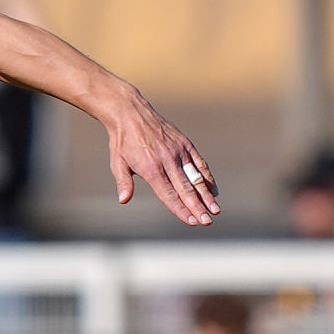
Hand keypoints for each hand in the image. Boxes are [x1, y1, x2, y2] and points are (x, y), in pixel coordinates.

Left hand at [104, 88, 219, 227]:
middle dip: (198, 207)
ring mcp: (178, 151)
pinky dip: (207, 177)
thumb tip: (124, 200)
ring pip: (196, 177)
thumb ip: (124, 182)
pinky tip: (213, 190)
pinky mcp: (185, 143)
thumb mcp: (117, 162)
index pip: (169, 194)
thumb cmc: (123, 141)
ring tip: (216, 210)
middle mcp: (167, 160)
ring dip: (206, 195)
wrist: (131, 112)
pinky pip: (199, 162)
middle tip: (208, 221)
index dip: (181, 209)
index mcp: (151, 168)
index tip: (192, 221)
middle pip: (185, 189)